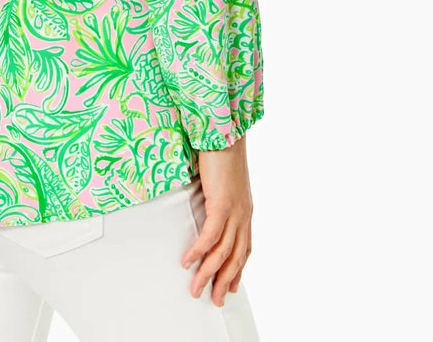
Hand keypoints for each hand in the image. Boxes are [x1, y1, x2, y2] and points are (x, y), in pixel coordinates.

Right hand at [181, 135, 252, 307]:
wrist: (226, 133)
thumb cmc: (221, 151)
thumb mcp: (222, 180)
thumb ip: (218, 196)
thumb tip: (205, 203)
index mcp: (245, 210)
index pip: (245, 247)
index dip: (238, 269)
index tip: (232, 285)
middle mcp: (243, 214)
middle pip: (236, 257)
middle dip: (224, 281)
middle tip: (215, 299)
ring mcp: (235, 211)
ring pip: (223, 253)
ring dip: (208, 273)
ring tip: (196, 288)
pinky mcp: (222, 205)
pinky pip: (210, 236)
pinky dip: (198, 251)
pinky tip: (187, 261)